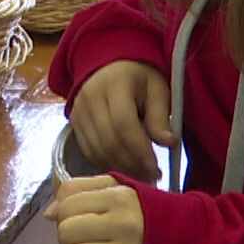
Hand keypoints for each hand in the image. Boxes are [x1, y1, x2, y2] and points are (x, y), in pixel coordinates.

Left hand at [45, 175, 144, 243]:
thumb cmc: (140, 212)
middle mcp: (122, 225)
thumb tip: (49, 213)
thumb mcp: (116, 189)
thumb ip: (79, 190)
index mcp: (119, 197)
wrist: (180, 241)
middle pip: (66, 231)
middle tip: (78, 237)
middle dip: (66, 235)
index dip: (63, 212)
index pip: (68, 204)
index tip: (74, 217)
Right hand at [69, 61, 176, 181]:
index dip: (140, 150)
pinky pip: (88, 152)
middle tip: (151, 177)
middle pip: (108, 141)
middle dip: (131, 164)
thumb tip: (169, 143)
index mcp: (115, 84)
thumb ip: (160, 116)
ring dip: (119, 168)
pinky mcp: (74, 123)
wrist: (109, 66)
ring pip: (96, 150)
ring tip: (140, 175)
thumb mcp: (157, 89)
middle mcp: (91, 97)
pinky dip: (106, 164)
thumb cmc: (139, 78)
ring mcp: (78, 111)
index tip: (156, 168)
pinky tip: (123, 169)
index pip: (124, 124)